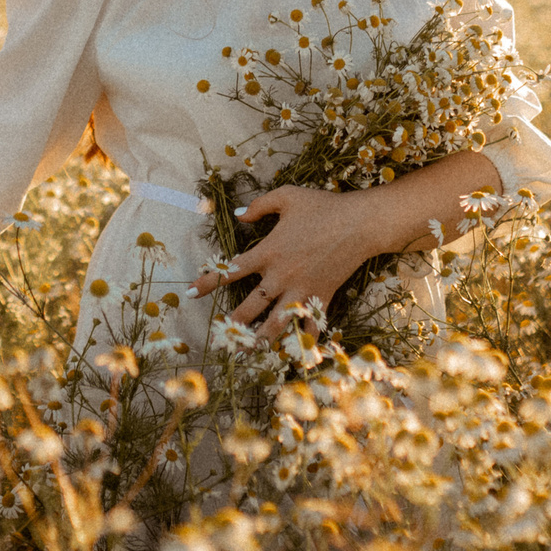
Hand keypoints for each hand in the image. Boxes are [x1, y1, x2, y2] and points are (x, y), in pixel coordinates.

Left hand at [190, 184, 384, 340]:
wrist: (360, 223)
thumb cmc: (323, 206)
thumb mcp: (287, 197)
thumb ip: (258, 205)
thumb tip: (237, 215)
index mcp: (267, 252)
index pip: (229, 270)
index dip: (207, 282)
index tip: (190, 294)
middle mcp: (280, 276)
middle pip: (249, 307)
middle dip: (232, 324)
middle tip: (220, 336)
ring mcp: (301, 290)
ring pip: (276, 323)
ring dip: (261, 340)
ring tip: (250, 351)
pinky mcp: (321, 298)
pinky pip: (311, 325)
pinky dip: (305, 340)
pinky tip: (298, 354)